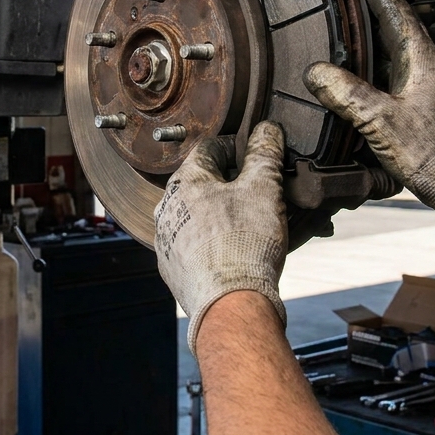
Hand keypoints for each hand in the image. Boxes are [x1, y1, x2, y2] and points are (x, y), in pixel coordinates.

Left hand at [154, 121, 288, 357]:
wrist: (230, 304)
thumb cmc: (245, 244)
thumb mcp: (264, 188)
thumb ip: (265, 154)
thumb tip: (268, 130)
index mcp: (185, 181)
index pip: (210, 148)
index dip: (236, 148)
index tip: (254, 157)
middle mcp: (167, 207)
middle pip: (201, 184)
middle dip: (230, 186)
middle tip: (258, 195)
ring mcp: (166, 240)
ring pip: (196, 216)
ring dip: (220, 216)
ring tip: (251, 226)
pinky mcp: (173, 268)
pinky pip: (193, 246)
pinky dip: (212, 244)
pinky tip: (235, 251)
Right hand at [304, 0, 434, 237]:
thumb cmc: (433, 154)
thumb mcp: (380, 121)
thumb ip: (347, 94)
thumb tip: (316, 71)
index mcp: (423, 60)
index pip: (397, 11)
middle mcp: (430, 66)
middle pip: (398, 23)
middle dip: (374, 3)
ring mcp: (429, 84)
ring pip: (398, 46)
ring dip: (375, 31)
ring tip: (349, 20)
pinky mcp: (425, 102)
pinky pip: (396, 69)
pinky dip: (377, 59)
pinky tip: (360, 68)